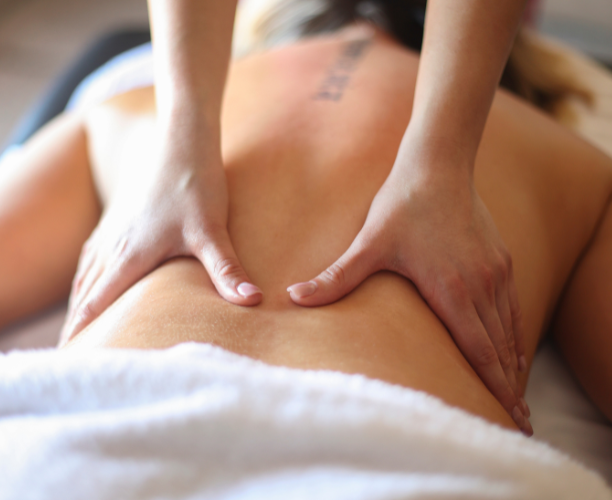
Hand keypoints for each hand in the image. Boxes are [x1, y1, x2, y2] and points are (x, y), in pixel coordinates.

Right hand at [60, 116, 261, 344]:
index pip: (96, 305)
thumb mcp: (213, 231)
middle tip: (69, 359)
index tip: (65, 362)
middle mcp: (113, 246)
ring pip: (86, 276)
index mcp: (129, 256)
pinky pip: (92, 257)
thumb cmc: (196, 185)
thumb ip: (227, 270)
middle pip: (86, 295)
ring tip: (76, 330)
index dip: (80, 335)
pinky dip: (86, 278)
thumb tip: (251, 302)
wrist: (182, 142)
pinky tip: (90, 282)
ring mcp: (113, 231)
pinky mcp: (120, 219)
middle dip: (77, 327)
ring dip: (80, 304)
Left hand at [286, 148, 531, 434]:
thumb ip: (336, 277)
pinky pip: (513, 306)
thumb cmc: (402, 205)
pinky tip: (512, 348)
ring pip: (509, 329)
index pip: (479, 351)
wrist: (437, 164)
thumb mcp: (367, 244)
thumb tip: (293, 298)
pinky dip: (515, 334)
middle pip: (500, 348)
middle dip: (509, 386)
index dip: (494, 386)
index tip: (510, 416)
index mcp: (452, 289)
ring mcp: (496, 271)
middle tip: (518, 421)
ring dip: (513, 363)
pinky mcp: (501, 259)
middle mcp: (482, 285)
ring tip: (516, 394)